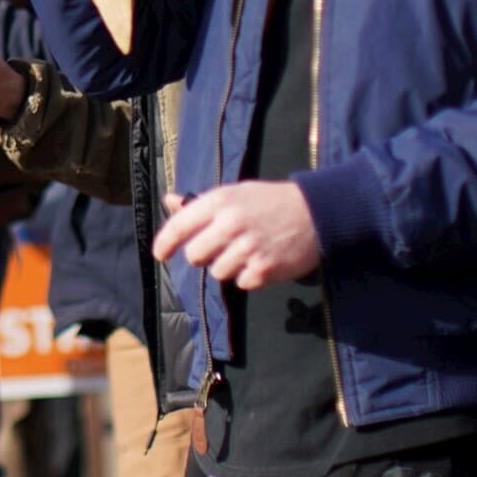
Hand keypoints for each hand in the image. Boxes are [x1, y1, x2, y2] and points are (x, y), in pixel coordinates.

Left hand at [154, 182, 318, 288]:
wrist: (316, 212)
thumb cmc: (269, 201)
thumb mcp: (234, 193)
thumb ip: (200, 203)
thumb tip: (169, 201)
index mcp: (219, 202)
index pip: (179, 227)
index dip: (164, 243)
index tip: (160, 254)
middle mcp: (229, 225)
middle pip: (194, 256)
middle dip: (203, 256)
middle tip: (219, 248)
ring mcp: (247, 249)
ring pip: (217, 272)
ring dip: (228, 266)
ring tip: (247, 251)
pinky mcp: (263, 270)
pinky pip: (240, 283)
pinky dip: (248, 276)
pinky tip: (261, 260)